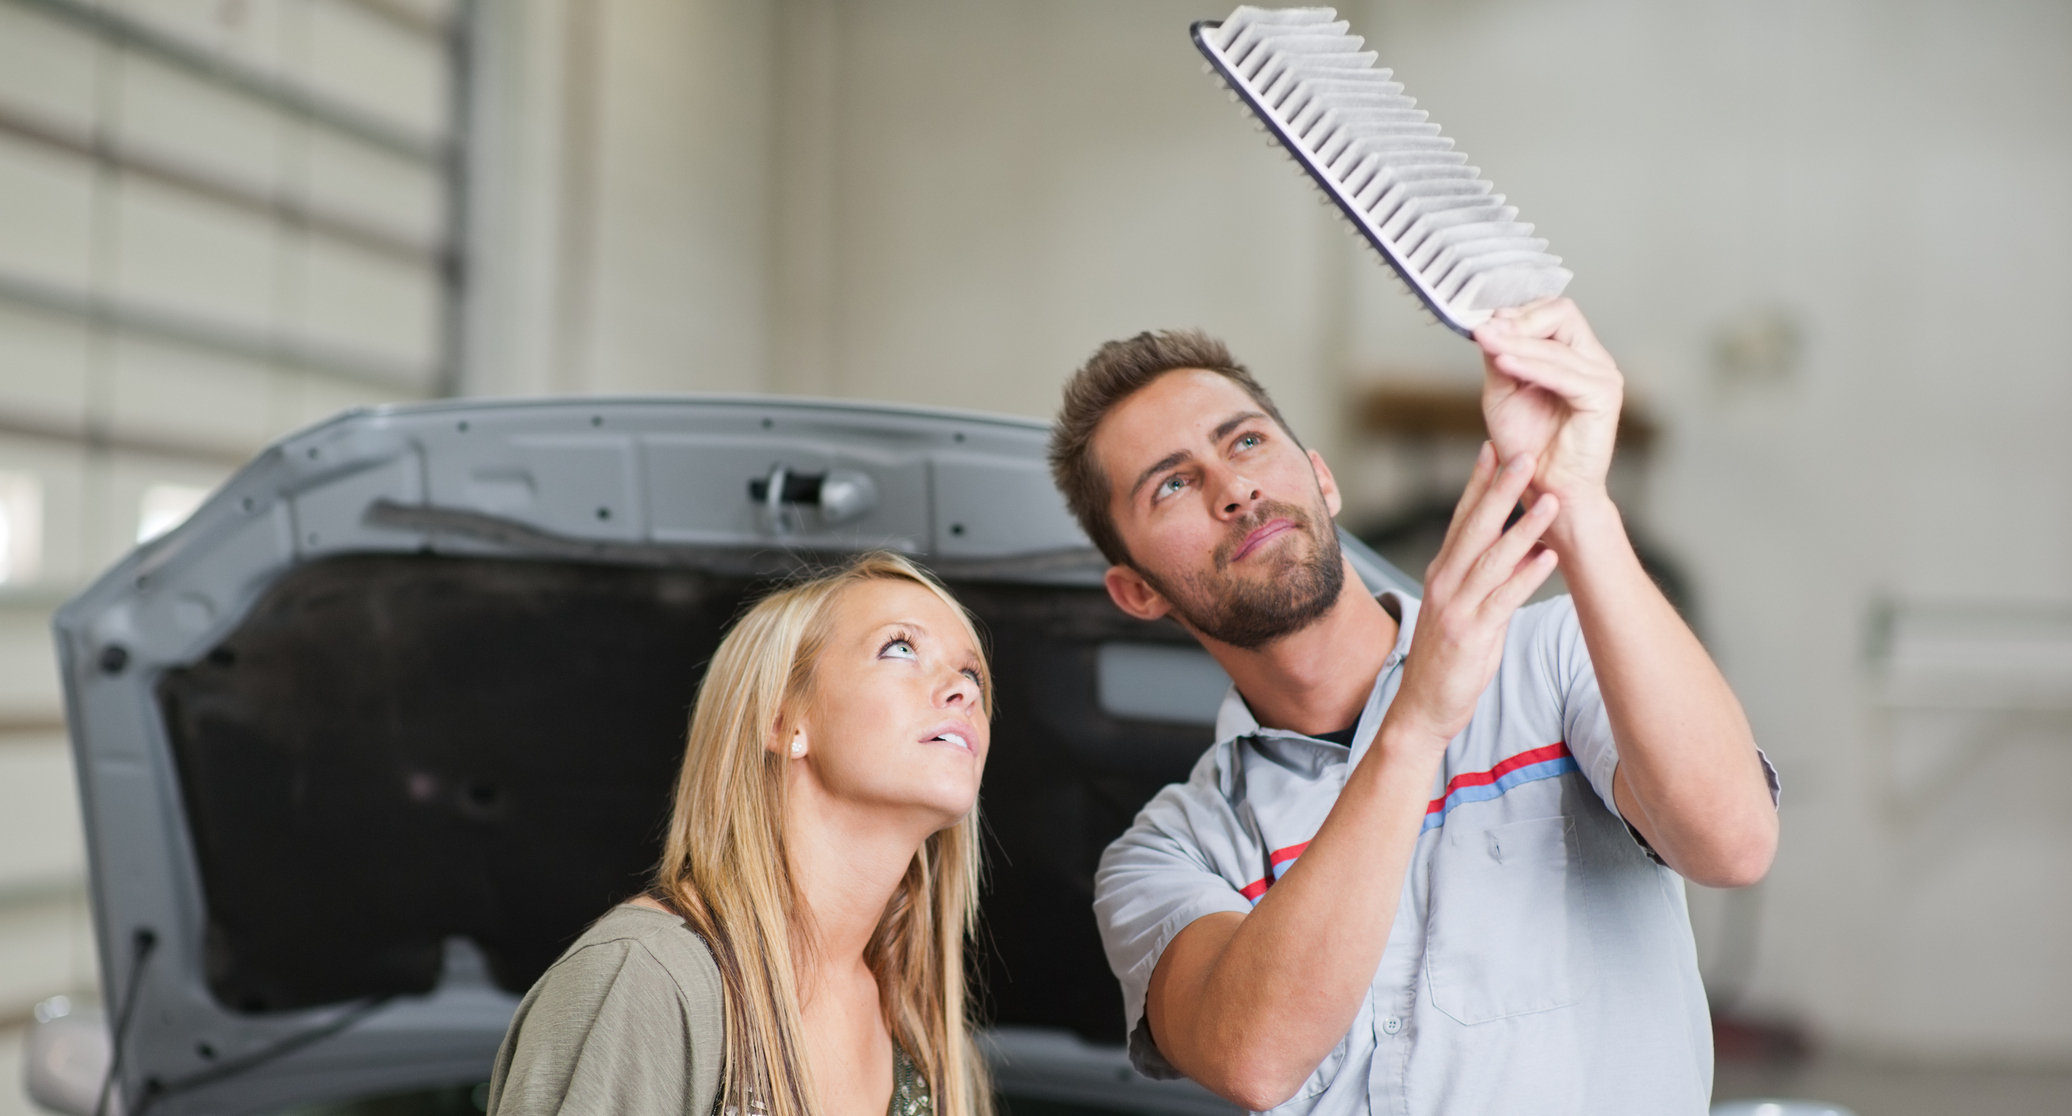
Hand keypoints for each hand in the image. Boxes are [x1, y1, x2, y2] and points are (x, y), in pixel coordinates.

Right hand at [1388, 443, 1560, 750]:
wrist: (1421, 708)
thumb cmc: (1446, 659)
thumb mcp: (1462, 609)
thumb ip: (1486, 577)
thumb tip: (1521, 546)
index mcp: (1442, 573)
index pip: (1460, 518)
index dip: (1478, 482)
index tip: (1494, 448)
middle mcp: (1445, 583)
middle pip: (1475, 528)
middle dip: (1500, 489)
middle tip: (1523, 455)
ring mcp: (1456, 608)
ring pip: (1492, 559)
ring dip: (1524, 527)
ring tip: (1550, 501)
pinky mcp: (1471, 635)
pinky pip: (1503, 600)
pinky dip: (1526, 577)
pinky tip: (1548, 558)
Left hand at [1473, 297, 1623, 507]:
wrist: (1545, 489)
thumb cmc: (1527, 446)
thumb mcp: (1503, 392)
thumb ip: (1500, 357)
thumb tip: (1491, 323)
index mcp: (1574, 355)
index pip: (1552, 310)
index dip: (1517, 312)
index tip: (1483, 320)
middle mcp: (1593, 360)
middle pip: (1562, 313)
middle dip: (1519, 320)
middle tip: (1485, 329)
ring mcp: (1603, 376)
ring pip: (1557, 343)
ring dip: (1515, 341)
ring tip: (1485, 341)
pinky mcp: (1603, 397)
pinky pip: (1563, 373)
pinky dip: (1530, 365)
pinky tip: (1503, 362)